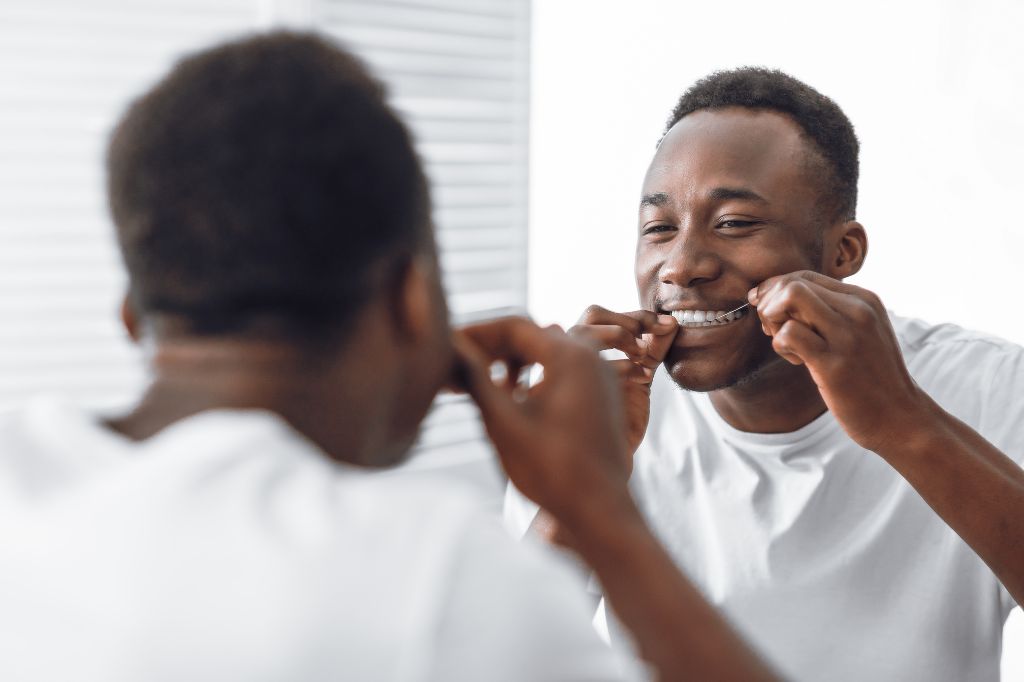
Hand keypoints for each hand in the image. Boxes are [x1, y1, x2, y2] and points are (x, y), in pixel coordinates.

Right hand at [453, 317, 634, 527]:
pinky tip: (511, 399)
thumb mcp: (503, 422)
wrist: (601, 510)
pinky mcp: (601, 395)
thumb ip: (475, 378)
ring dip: (511, 363)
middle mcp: (591, 357)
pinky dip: (533, 376)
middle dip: (491, 349)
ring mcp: (600, 376)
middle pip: (531, 336)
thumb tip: (450, 347)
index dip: (476, 333)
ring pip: (546, 353)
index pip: (514, 326)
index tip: (448, 346)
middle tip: (458, 368)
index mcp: (571, 356)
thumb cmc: (553, 470)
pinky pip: (562, 371)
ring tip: (480, 386)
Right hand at [569, 306, 677, 458]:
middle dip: (626, 320)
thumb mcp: (642, 376)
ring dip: (618, 335)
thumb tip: (672, 322)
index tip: (665, 324)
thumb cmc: (621, 419)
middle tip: (650, 338)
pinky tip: (641, 378)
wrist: (610, 460)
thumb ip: (654, 349)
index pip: (603, 315)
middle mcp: (571, 355)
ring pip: (582, 331)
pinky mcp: (571, 389)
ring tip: (642, 354)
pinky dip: (621, 365)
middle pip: (592, 314)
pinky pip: (590, 365)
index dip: (635, 315)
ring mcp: (568, 370)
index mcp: (585, 348)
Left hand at [749, 271, 930, 453]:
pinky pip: (789, 333)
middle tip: (773, 330)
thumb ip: (828, 312)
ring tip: (787, 345)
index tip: (769, 311)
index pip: (804, 276)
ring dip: (773, 321)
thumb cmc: (870, 377)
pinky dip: (780, 344)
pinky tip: (795, 360)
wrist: (900, 418)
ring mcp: (847, 336)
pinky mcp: (834, 363)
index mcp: (864, 299)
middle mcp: (858, 310)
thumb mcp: (859, 333)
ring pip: (789, 298)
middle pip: (793, 283)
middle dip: (770, 304)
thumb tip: (776, 296)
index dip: (776, 290)